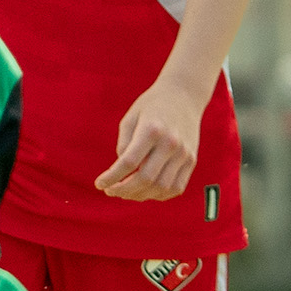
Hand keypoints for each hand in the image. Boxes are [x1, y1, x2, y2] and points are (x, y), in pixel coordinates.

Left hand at [96, 78, 208, 200]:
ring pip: (161, 187)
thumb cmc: (151, 106)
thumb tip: (122, 171)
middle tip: (111, 191)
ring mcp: (184, 154)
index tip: (99, 184)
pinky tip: (146, 191)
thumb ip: (124, 145)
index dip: (112, 177)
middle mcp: (170, 143)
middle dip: (124, 190)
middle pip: (145, 178)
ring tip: (127, 193)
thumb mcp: (130, 118)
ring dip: (141, 195)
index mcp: (151, 130)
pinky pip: (176, 187)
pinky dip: (159, 195)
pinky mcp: (192, 160)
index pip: (129, 162)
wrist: (184, 96)